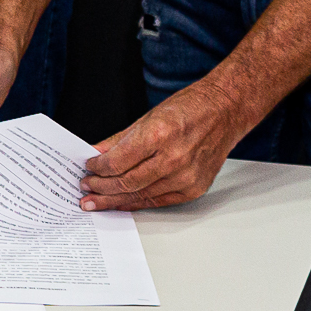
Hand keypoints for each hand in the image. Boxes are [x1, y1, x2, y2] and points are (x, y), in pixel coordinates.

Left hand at [78, 79, 246, 210]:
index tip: (88, 167)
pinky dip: (137, 202)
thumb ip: (120, 140)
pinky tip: (122, 202)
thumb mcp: (149, 117)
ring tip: (97, 200)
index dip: (98, 168)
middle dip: (101, 187)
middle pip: (126, 182)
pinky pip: (158, 201)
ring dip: (115, 199)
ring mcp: (185, 177)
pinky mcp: (193, 189)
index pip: (117, 161)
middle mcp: (173, 159)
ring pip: (141, 196)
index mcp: (160, 134)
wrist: (224, 112)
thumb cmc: (189, 109)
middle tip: (86, 188)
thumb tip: (96, 153)